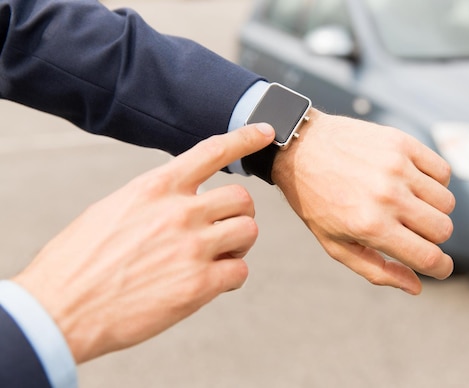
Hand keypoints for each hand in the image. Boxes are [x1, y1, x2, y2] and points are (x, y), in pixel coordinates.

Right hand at [13, 123, 274, 362]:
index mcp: (156, 187)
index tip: (266, 131)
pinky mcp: (200, 284)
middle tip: (225, 231)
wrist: (62, 309)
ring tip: (218, 258)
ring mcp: (193, 247)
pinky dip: (231, 277)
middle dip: (238, 214)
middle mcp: (179, 211)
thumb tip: (181, 202)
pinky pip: (240, 271)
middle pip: (242, 198)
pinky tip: (212, 283)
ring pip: (248, 231)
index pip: (213, 151)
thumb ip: (155, 200)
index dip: (245, 138)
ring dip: (238, 245)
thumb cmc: (80, 262)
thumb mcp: (114, 209)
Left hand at [273, 109, 454, 294]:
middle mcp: (387, 196)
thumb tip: (416, 286)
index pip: (429, 257)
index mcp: (370, 226)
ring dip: (434, 210)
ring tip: (409, 205)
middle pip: (442, 230)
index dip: (441, 269)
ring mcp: (397, 167)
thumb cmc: (316, 200)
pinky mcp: (402, 143)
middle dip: (433, 239)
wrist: (300, 148)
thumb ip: (376, 270)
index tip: (441, 268)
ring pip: (447, 202)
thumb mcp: (335, 244)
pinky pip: (443, 171)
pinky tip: (412, 183)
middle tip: (412, 231)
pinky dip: (435, 182)